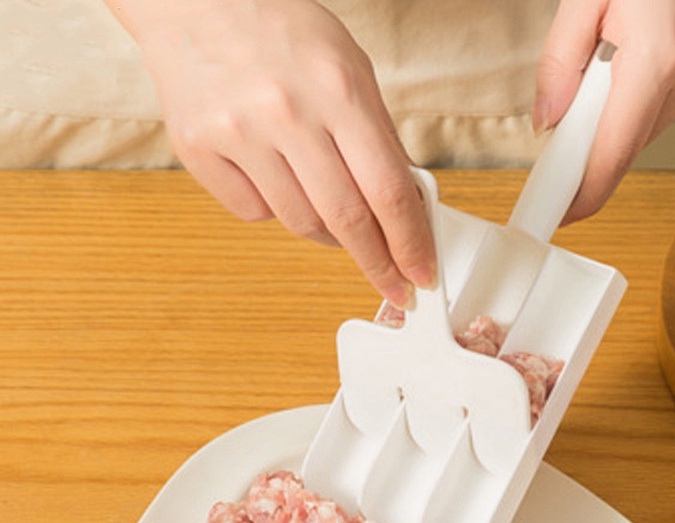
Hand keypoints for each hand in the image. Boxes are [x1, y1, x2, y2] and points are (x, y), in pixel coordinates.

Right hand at [107, 0, 435, 307]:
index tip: (420, 273)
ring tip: (330, 210)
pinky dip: (273, 207)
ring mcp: (237, 134)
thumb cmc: (283, 33)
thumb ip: (379, 138)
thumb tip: (406, 208)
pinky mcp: (197, 150)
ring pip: (300, 223)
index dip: (410, 244)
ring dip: (327, 232)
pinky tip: (272, 175)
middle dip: (377, 263)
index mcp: (338, 89)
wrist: (196, 1)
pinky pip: (253, 212)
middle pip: (347, 221)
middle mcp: (287, 113)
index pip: (388, 191)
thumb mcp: (350, 69)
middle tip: (393, 285)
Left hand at [534, 0, 674, 223]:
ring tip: (607, 67)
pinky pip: (668, 105)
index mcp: (657, 57)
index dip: (583, 194)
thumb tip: (548, 121)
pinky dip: (640, 100)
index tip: (559, 213)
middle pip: (628, 144)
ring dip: (617, 118)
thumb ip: (558, 62)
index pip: (612, 155)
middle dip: (592, 145)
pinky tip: (632, 64)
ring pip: (648, 126)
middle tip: (562, 132)